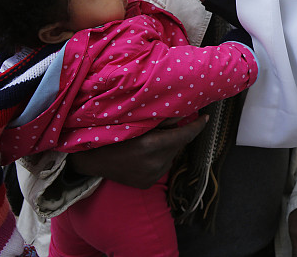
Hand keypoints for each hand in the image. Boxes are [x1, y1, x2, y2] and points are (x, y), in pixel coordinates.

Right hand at [67, 116, 206, 188]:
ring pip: (171, 155)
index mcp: (152, 145)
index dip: (197, 126)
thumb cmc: (113, 134)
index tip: (205, 117)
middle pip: (178, 145)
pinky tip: (144, 154)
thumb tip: (185, 113)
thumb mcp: (137, 121)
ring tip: (149, 141)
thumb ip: (162, 119)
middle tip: (164, 126)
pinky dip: (158, 158)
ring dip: (167, 147)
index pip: (185, 135)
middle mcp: (154, 163)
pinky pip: (161, 166)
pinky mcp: (147, 183)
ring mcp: (151, 175)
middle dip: (176, 134)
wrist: (91, 160)